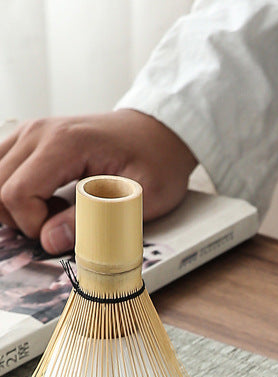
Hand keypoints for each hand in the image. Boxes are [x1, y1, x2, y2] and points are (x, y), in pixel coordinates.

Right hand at [0, 109, 197, 252]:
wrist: (159, 133)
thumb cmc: (157, 161)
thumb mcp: (141, 198)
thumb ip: (96, 220)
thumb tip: (51, 240)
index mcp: (64, 143)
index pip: (16, 193)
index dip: (34, 225)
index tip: (63, 233)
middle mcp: (39, 133)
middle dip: (23, 219)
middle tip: (61, 226)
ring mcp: (30, 134)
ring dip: (18, 207)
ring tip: (58, 211)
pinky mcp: (31, 141)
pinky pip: (4, 171)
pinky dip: (18, 193)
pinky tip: (50, 199)